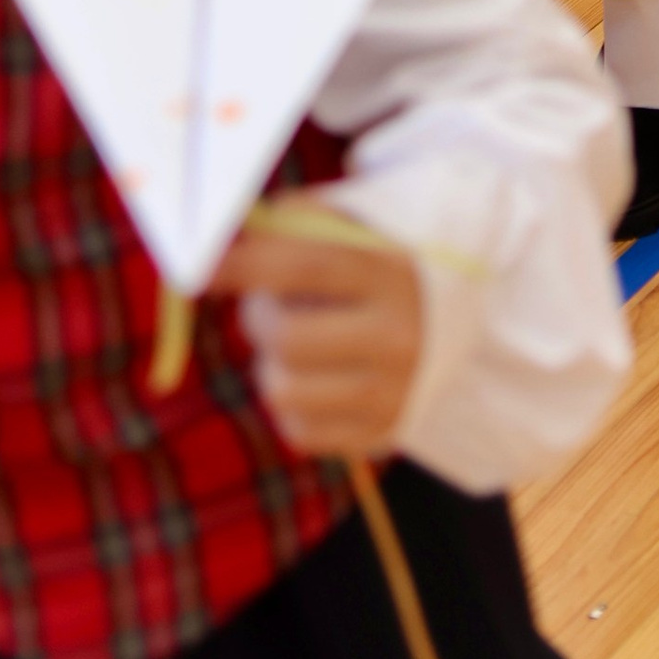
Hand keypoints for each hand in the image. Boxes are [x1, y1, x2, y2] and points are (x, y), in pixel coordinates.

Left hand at [211, 211, 422, 457]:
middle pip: (287, 338)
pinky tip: (317, 379)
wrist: (458, 326)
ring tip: (298, 344)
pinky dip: (292, 403)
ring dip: (271, 364)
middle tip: (266, 305)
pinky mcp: (380, 434)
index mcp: (394, 273)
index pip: (307, 267)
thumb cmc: (383, 267)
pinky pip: (298, 431)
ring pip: (282, 390)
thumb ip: (299, 224)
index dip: (245, 265)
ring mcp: (392, 391)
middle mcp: (399, 335)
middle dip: (258, 318)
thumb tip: (228, 234)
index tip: (201, 267)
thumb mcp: (360, 231)